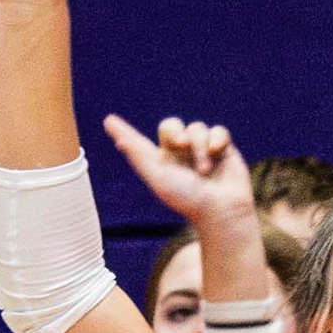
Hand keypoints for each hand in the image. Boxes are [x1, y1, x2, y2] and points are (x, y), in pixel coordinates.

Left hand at [99, 111, 254, 226]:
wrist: (221, 210)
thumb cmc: (188, 199)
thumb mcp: (158, 177)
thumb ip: (138, 154)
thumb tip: (116, 135)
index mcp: (161, 162)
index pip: (141, 141)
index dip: (127, 132)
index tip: (108, 122)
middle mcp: (180, 154)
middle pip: (172, 125)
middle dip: (175, 132)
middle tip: (180, 144)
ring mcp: (202, 150)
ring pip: (196, 129)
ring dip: (198, 147)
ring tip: (204, 171)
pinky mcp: (224, 149)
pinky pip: (218, 131)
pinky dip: (216, 139)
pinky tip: (216, 152)